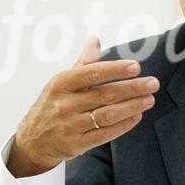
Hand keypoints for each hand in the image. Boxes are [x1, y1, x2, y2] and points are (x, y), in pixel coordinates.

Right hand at [7, 36, 159, 176]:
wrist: (32, 140)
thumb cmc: (54, 103)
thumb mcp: (63, 81)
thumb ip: (84, 62)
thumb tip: (95, 39)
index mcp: (62, 83)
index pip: (92, 73)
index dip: (115, 70)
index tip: (136, 67)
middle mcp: (64, 104)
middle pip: (104, 94)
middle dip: (132, 88)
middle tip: (153, 83)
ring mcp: (69, 126)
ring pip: (107, 115)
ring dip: (132, 107)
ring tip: (149, 99)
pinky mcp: (75, 144)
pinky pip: (103, 135)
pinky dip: (123, 126)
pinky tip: (137, 116)